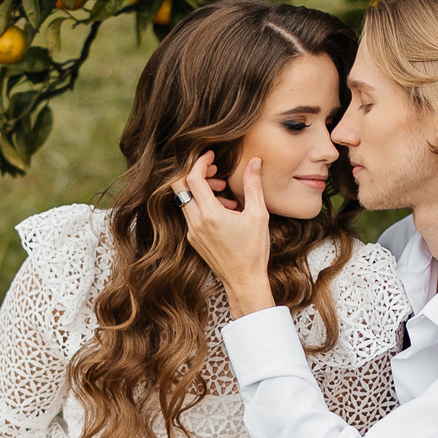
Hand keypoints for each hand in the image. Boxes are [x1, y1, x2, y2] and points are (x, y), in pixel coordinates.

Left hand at [172, 151, 276, 316]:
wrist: (244, 281)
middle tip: (215, 172)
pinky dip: (202, 205)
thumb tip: (255, 162)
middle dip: (196, 174)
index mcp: (210, 215)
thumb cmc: (253, 251)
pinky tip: (223, 210)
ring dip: (201, 190)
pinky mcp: (194, 240)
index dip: (200, 162)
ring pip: (185, 201)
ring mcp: (192, 232)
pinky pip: (191, 215)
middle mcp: (195, 223)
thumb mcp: (258, 215)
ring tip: (224, 192)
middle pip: (180, 187)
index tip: (211, 156)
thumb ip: (253, 185)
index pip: (193, 178)